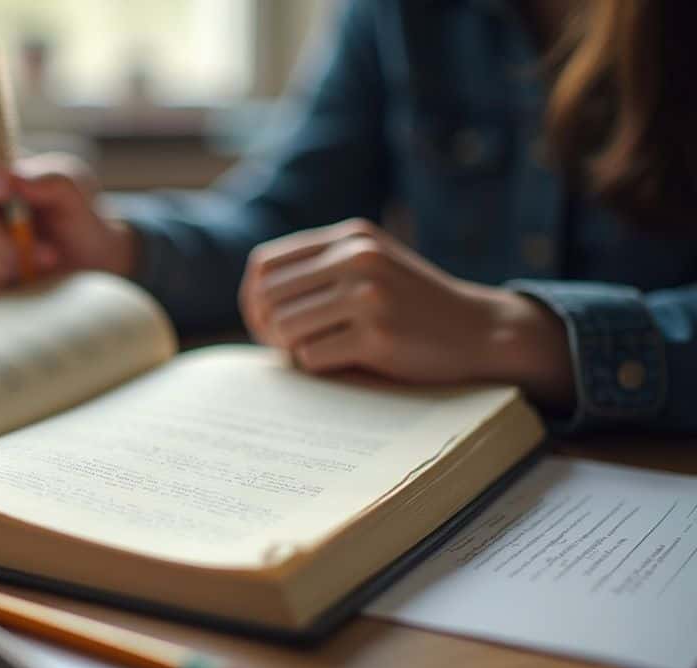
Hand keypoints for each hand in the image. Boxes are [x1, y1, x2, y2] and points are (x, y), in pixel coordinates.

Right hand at [0, 129, 136, 295]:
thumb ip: (50, 178)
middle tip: (49, 253)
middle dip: (4, 241)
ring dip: (10, 263)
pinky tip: (27, 276)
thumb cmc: (77, 217)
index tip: (3, 190)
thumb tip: (10, 178)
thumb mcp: (77, 190)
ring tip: (44, 263)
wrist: (87, 263)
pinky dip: (6, 281)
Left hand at [240, 218, 574, 407]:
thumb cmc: (412, 305)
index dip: (253, 298)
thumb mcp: (371, 266)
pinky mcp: (378, 335)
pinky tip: (344, 362)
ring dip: (292, 349)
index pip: (265, 264)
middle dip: (266, 328)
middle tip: (284, 347)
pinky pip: (312, 357)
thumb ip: (321, 268)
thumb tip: (253, 299)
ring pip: (285, 329)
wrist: (479, 330)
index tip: (264, 323)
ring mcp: (369, 296)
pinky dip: (318, 366)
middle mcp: (358, 258)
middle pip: (268, 297)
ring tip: (318, 352)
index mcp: (351, 237)